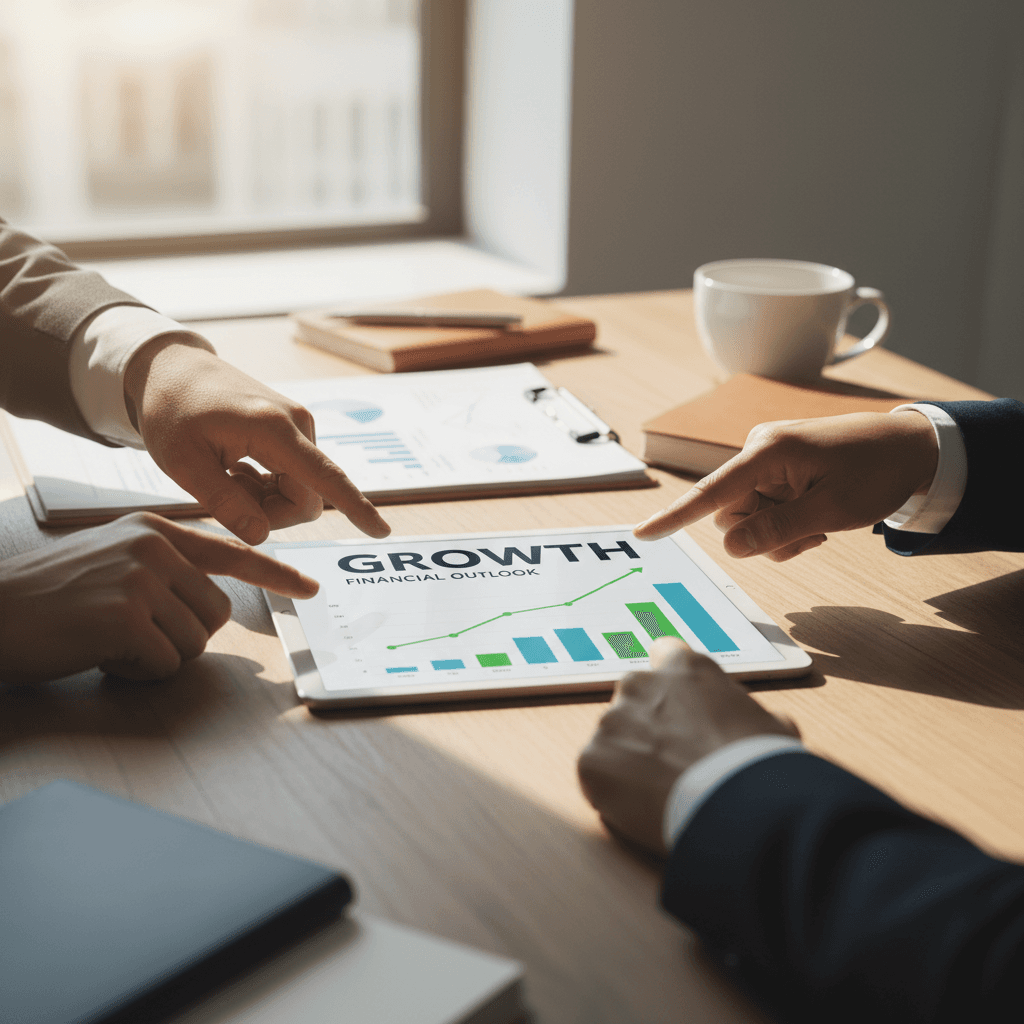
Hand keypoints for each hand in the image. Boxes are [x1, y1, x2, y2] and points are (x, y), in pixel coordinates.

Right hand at [0, 512, 318, 683]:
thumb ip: (163, 567)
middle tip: (132, 633)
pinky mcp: (127, 616)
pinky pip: (167, 662)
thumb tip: (212, 599)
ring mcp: (142, 579)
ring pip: (197, 641)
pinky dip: (139, 670)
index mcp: (155, 531)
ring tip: (111, 639)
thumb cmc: (49, 596)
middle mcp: (155, 547)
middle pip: (217, 613)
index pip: (231, 552)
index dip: (275, 574)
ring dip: (159, 655)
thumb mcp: (111, 559)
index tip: (310, 587)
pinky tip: (102, 653)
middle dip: (183, 635)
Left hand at [124, 337, 390, 544]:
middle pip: (306, 498)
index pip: (325, 478)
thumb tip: (261, 536)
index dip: (354, 508)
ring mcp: (300, 425)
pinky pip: (295, 476)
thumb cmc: (171, 410)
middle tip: (223, 496)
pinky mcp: (295, 429)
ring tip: (226, 474)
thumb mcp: (182, 463)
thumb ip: (224, 503)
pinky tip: (237, 467)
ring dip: (265, 498)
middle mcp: (298, 424)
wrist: (173, 367)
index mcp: (273, 430)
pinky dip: (267, 484)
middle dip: (271, 513)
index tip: (381, 530)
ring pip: (300, 490)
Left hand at [578, 638, 797, 855]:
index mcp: (686, 668)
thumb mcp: (774, 728)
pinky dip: (612, 791)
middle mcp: (642, 684)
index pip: (666, 655)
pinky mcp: (591, 759)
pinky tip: (643, 808)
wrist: (735, 806)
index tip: (680, 706)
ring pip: (613, 738)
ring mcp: (612, 720)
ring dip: (630, 759)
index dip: (673, 685)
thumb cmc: (760, 766)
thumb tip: (769, 725)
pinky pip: (596, 774)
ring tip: (662, 792)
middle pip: (634, 698)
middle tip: (673, 760)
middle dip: (647, 724)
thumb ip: (754, 716)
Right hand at [633, 410, 937, 560]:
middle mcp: (759, 451)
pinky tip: (814, 519)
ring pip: (745, 516)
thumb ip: (777, 530)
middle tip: (808, 534)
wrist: (913, 448)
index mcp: (768, 451)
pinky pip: (762, 509)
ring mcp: (767, 461)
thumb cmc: (877, 471)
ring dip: (776, 532)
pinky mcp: (777, 470)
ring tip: (817, 526)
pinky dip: (784, 523)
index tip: (643, 535)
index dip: (675, 516)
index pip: (711, 491)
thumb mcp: (831, 510)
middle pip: (728, 513)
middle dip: (760, 533)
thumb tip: (730, 547)